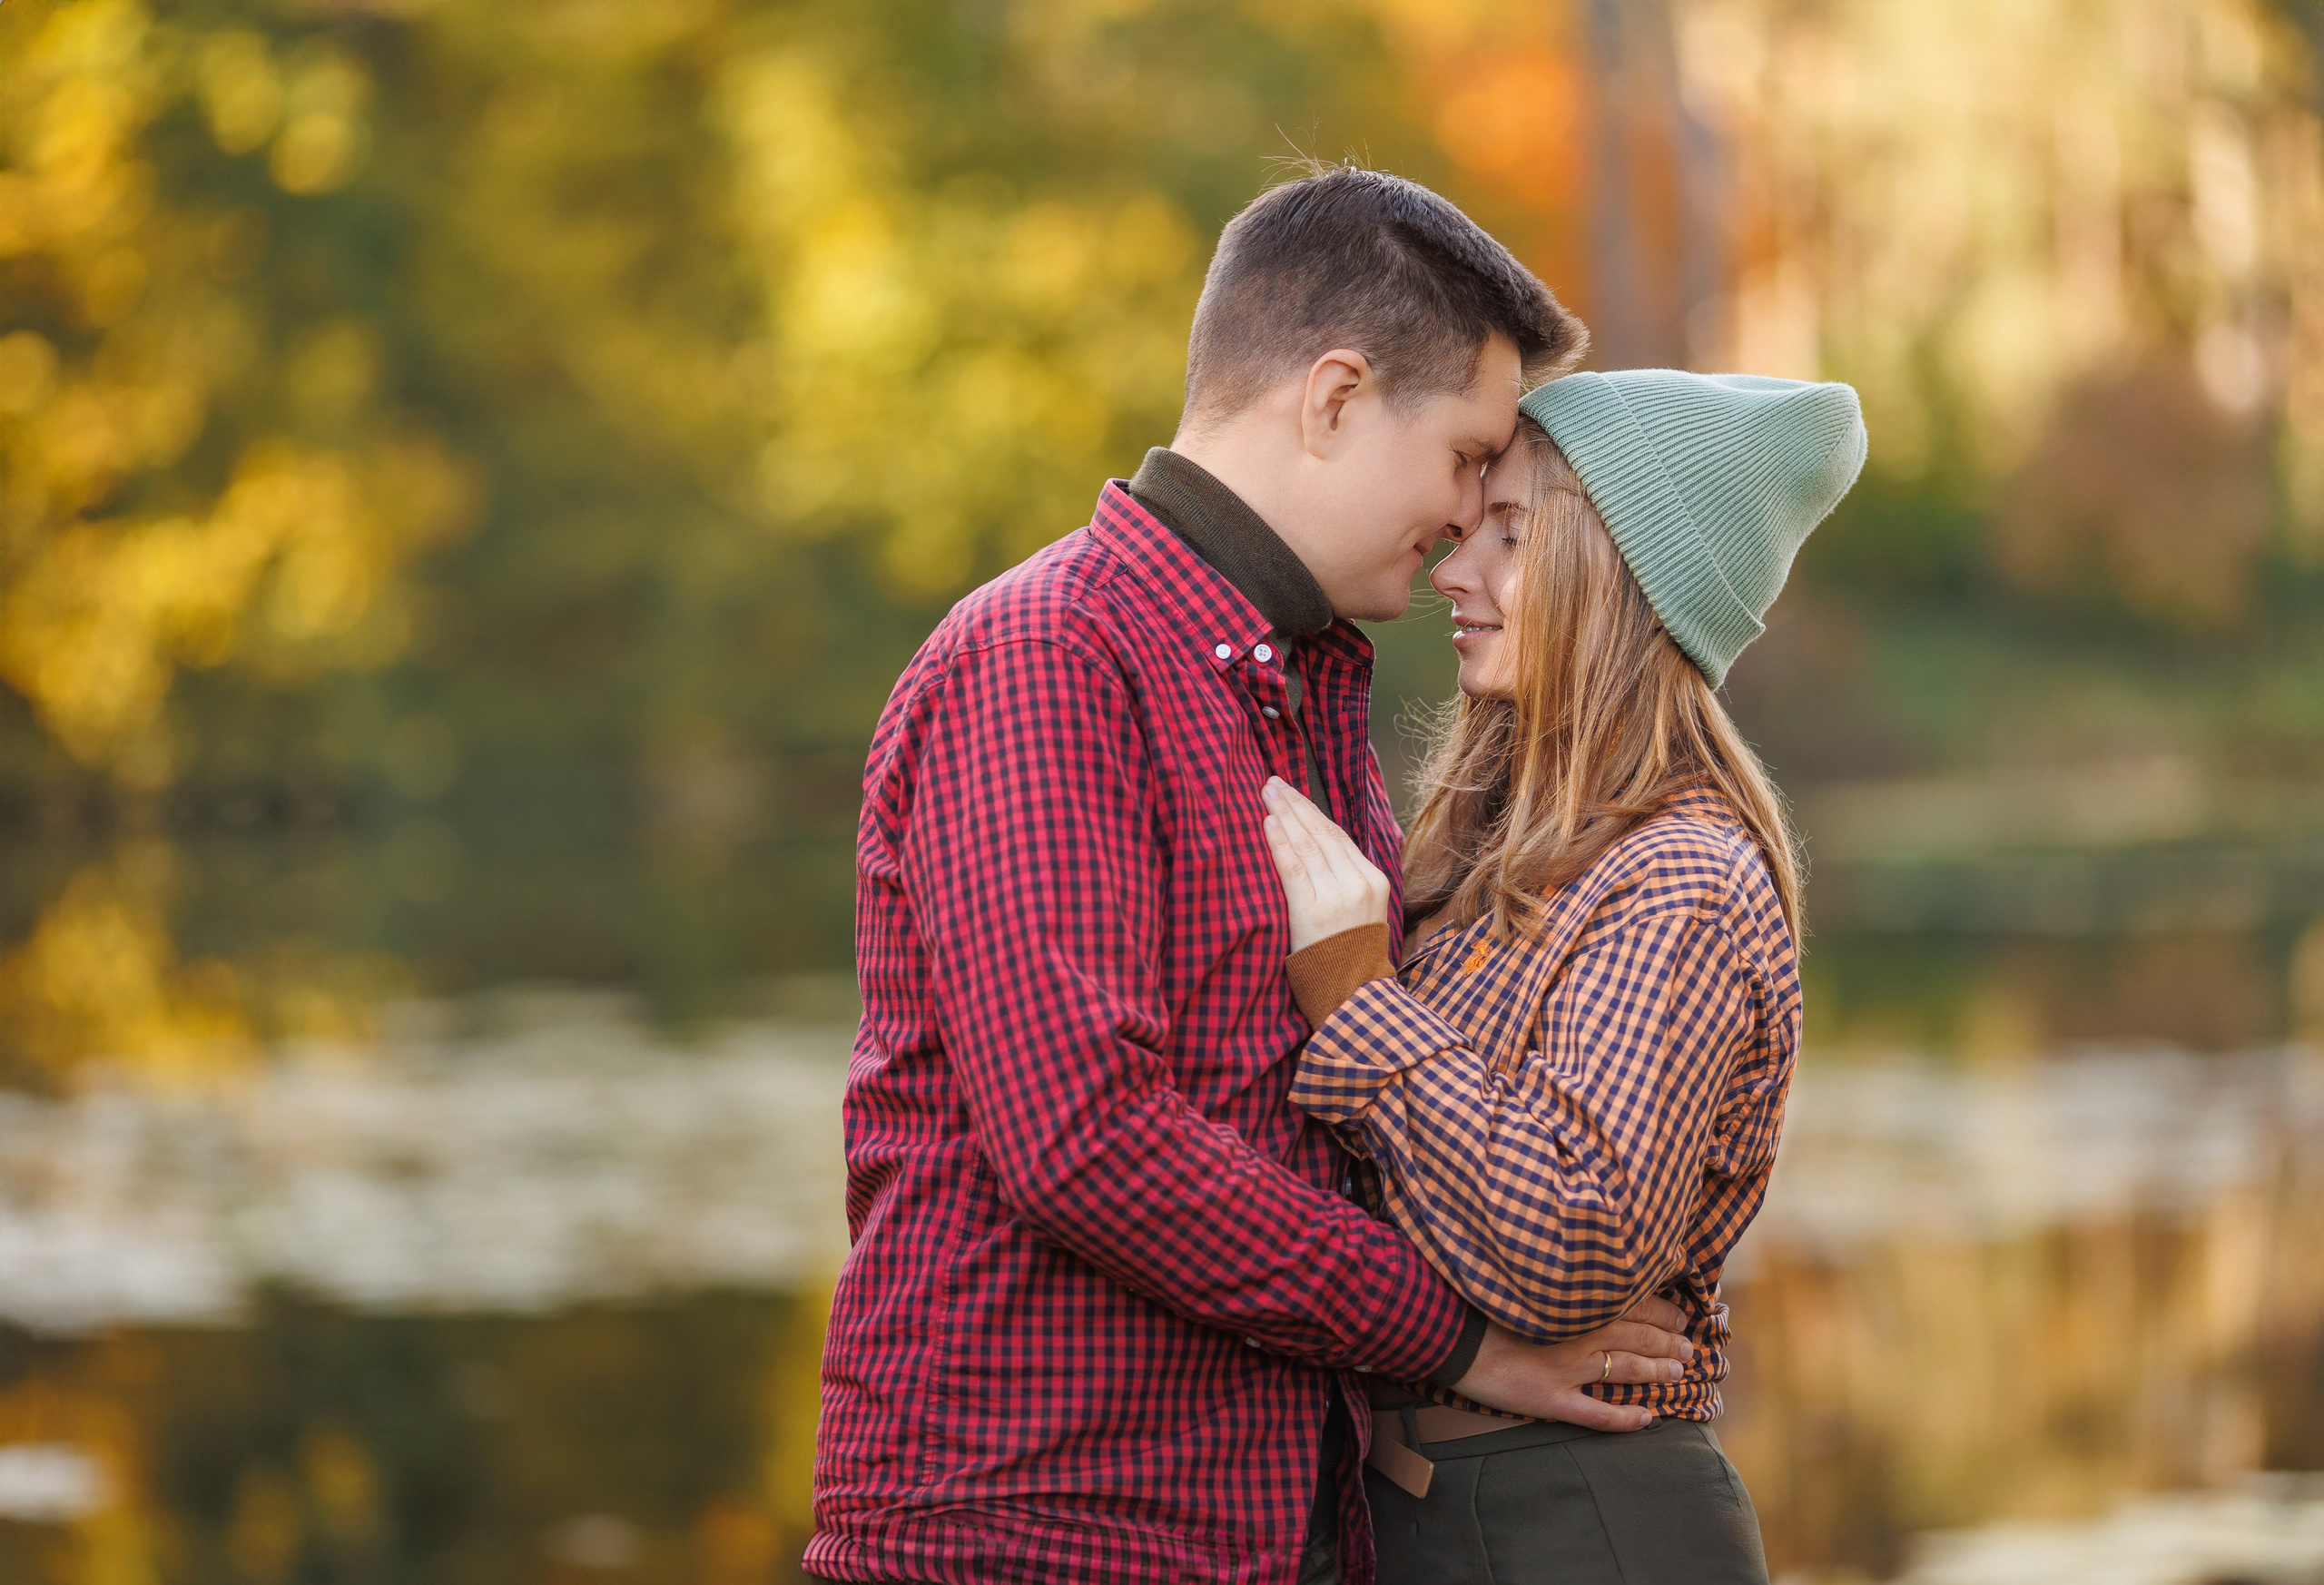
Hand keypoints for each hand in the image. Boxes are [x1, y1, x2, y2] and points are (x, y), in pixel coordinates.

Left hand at [1261, 777, 1391, 951]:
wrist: (1351, 995)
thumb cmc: (1348, 956)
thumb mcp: (1362, 911)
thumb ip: (1346, 880)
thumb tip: (1319, 848)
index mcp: (1373, 880)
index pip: (1338, 835)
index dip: (1312, 810)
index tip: (1292, 792)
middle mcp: (1358, 883)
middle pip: (1322, 833)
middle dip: (1295, 804)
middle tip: (1272, 782)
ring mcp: (1337, 897)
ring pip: (1308, 845)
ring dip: (1284, 814)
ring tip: (1266, 794)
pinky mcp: (1312, 912)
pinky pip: (1293, 868)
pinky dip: (1279, 843)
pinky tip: (1267, 823)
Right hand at [1448, 1297, 1694, 1431]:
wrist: (1445, 1330)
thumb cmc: (1478, 1299)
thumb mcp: (1521, 1278)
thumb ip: (1556, 1279)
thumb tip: (1583, 1272)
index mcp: (1572, 1303)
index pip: (1633, 1305)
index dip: (1662, 1312)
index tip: (1680, 1315)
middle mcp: (1578, 1335)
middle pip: (1638, 1338)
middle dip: (1669, 1342)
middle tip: (1690, 1347)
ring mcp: (1567, 1370)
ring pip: (1627, 1371)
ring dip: (1658, 1372)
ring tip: (1680, 1373)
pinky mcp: (1552, 1401)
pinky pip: (1598, 1413)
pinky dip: (1626, 1418)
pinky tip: (1647, 1419)